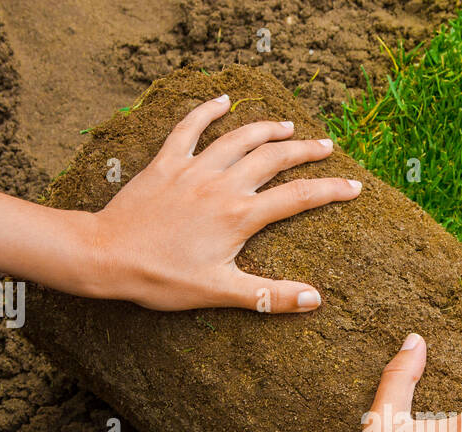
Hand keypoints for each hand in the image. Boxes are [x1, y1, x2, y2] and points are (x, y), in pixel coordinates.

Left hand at [88, 93, 361, 310]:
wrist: (107, 255)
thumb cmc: (162, 278)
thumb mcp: (221, 293)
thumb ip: (270, 295)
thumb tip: (314, 299)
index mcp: (239, 216)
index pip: (297, 198)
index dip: (330, 191)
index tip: (354, 187)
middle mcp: (222, 185)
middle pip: (273, 158)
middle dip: (304, 151)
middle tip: (326, 148)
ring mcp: (193, 170)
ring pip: (238, 138)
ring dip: (266, 128)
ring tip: (287, 125)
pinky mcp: (166, 163)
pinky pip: (189, 128)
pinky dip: (207, 110)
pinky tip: (222, 100)